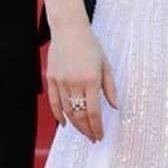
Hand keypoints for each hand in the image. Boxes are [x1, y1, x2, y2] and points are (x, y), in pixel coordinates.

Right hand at [46, 20, 118, 141]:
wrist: (69, 30)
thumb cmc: (90, 46)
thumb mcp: (106, 65)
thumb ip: (110, 87)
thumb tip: (115, 106)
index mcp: (91, 79)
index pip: (93, 111)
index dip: (96, 126)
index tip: (99, 135)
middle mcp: (74, 82)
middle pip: (79, 114)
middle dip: (87, 129)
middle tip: (92, 138)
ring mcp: (61, 81)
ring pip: (67, 111)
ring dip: (75, 125)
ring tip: (83, 131)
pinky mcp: (51, 79)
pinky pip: (54, 102)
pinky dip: (59, 115)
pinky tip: (65, 123)